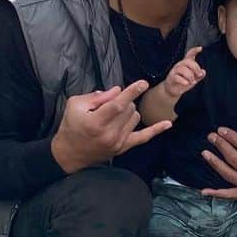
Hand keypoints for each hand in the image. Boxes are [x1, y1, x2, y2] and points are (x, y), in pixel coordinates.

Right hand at [50, 80, 171, 173]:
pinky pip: (143, 138)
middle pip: (128, 109)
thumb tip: (118, 91)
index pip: (118, 104)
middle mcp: (109, 134)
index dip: (131, 92)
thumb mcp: (75, 105)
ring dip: (128, 111)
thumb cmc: (70, 126)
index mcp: (95, 122)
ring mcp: (118, 142)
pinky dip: (156, 130)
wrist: (68, 154)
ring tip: (114, 115)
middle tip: (107, 105)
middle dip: (122, 101)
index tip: (143, 83)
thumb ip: (96, 96)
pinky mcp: (123, 148)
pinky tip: (168, 124)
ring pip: (135, 117)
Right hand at [164, 46, 204, 98]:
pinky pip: (177, 77)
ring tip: (193, 82)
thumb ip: (199, 75)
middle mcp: (180, 65)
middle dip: (195, 68)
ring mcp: (174, 71)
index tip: (200, 48)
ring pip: (183, 69)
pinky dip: (183, 80)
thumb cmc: (183, 82)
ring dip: (190, 76)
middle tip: (199, 75)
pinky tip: (187, 83)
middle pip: (187, 61)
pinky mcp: (171, 78)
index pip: (189, 55)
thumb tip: (203, 72)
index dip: (194, 50)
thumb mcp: (194, 78)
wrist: (173, 90)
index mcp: (186, 64)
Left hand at [200, 129, 236, 198]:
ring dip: (215, 163)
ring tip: (205, 153)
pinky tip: (204, 191)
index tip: (221, 130)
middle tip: (211, 136)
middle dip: (221, 145)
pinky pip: (229, 195)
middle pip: (233, 158)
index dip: (231, 137)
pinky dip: (216, 194)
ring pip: (228, 173)